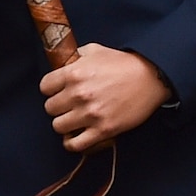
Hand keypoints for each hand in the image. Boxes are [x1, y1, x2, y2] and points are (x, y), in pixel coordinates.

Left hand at [40, 44, 169, 151]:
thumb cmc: (124, 63)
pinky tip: (76, 136)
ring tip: (74, 119)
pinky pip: (75, 144)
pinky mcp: (103, 130)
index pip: (44, 87)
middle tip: (69, 105)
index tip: (59, 91)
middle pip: (50, 108)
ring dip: (65, 123)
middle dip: (58, 106)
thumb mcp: (96, 51)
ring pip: (58, 126)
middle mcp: (79, 94)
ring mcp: (90, 114)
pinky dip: (72, 143)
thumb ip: (75, 57)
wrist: (151, 78)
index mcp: (74, 73)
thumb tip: (62, 63)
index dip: (51, 89)